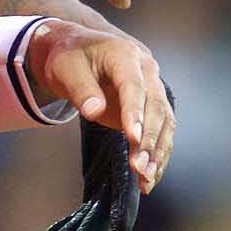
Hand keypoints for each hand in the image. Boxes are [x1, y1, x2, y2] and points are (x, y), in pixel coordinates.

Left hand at [25, 26, 174, 230]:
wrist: (79, 49)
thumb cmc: (69, 57)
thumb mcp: (66, 68)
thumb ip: (81, 89)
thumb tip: (94, 111)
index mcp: (126, 55)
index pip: (134, 86)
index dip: (135, 112)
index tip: (133, 138)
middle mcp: (147, 71)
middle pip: (155, 107)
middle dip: (149, 140)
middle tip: (138, 168)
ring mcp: (153, 89)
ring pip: (165, 123)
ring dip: (157, 152)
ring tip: (145, 180)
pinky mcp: (150, 108)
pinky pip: (161, 133)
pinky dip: (157, 155)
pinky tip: (149, 178)